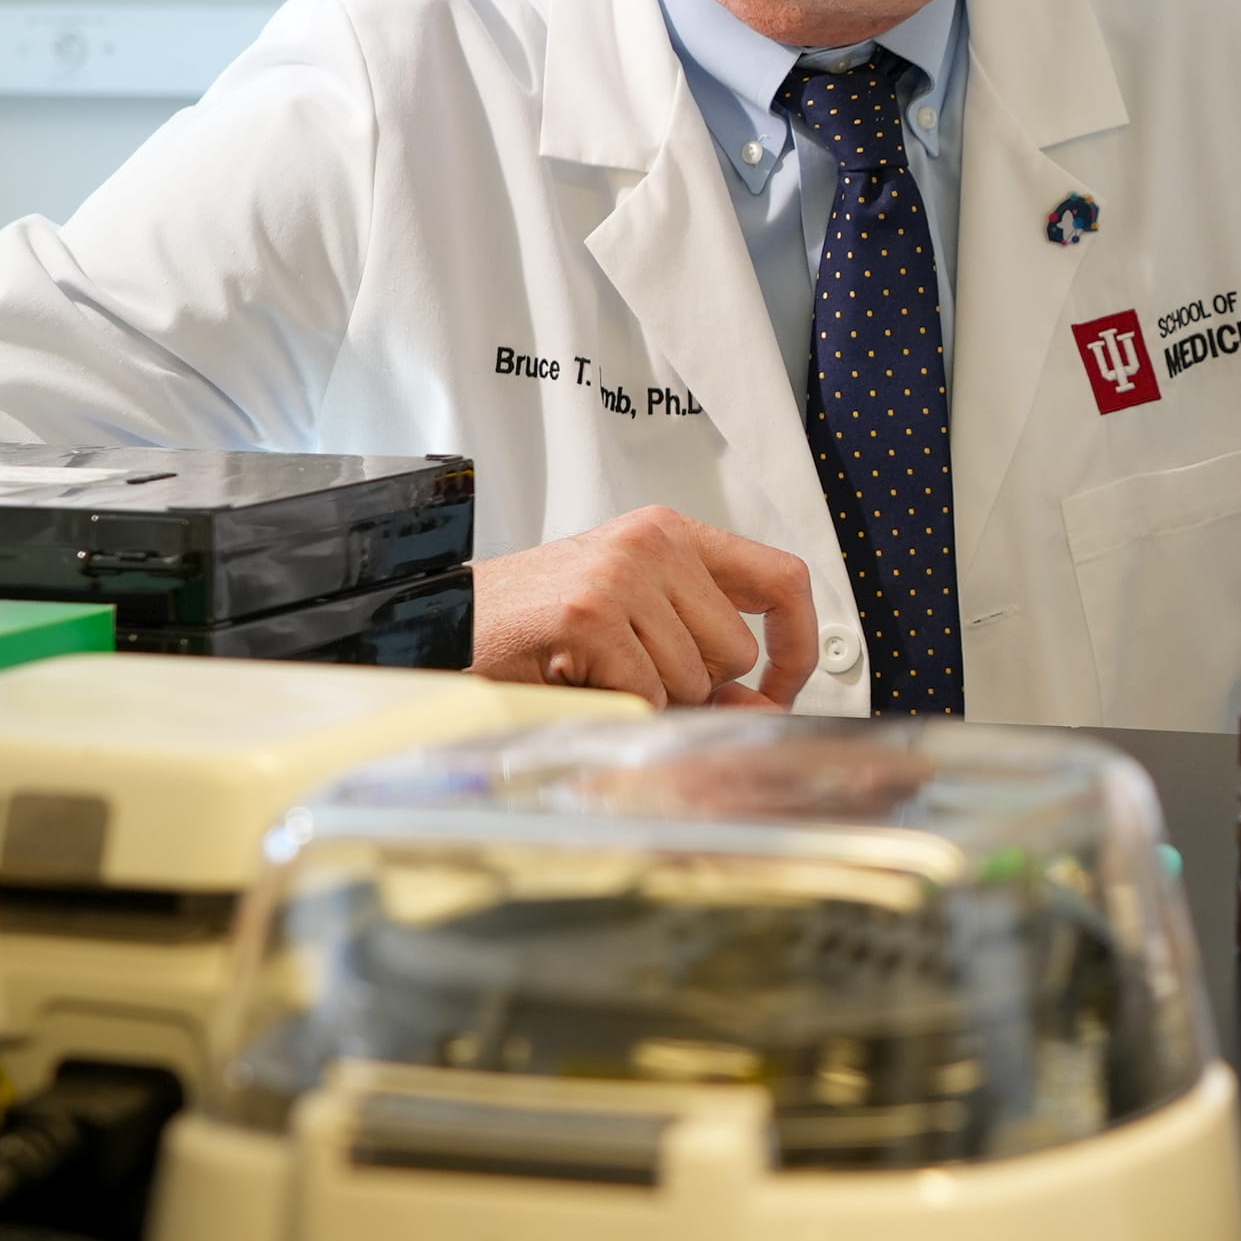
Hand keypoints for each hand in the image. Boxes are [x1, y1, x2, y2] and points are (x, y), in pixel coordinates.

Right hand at [473, 505, 818, 708]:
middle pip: (736, 650)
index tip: (786, 683)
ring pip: (696, 679)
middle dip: (698, 686)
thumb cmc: (534, 626)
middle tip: (634, 676)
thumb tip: (764, 705)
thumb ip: (700, 647)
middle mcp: (653, 542)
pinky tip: (576, 679)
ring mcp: (622, 574)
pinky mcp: (591, 614)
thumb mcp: (632, 618)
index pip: (780, 579)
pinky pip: (647, 694)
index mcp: (670, 533)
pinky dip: (617, 706)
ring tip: (596, 670)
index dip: (797, 642)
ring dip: (652, 697)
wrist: (442, 622)